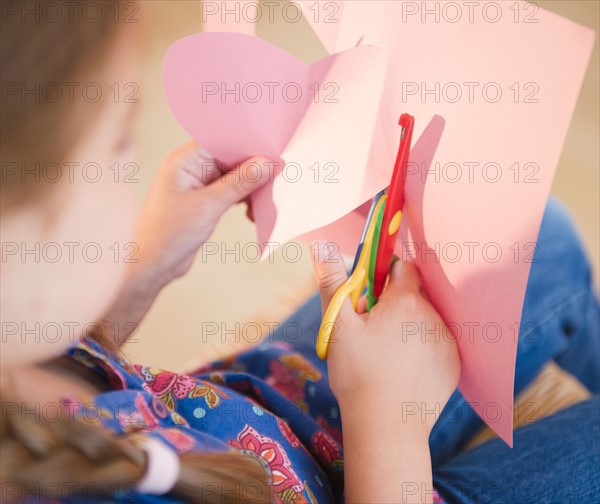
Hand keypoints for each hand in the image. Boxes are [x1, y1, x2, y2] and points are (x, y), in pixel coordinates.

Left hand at [132, 141, 270, 288]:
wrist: (153, 266)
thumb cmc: (169, 234)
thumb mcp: (209, 206)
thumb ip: (240, 182)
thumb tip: (267, 163)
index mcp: (184, 160)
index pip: (223, 141)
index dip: (248, 146)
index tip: (273, 154)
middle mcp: (190, 168)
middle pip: (230, 158)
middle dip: (253, 169)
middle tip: (275, 180)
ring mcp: (197, 185)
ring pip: (233, 177)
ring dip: (249, 188)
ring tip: (262, 202)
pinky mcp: (204, 202)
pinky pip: (230, 193)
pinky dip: (243, 200)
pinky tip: (252, 213)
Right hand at [311, 242, 459, 434]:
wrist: (386, 427)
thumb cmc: (357, 373)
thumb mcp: (338, 324)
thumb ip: (332, 280)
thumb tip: (322, 243)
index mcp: (405, 300)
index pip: (402, 268)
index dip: (384, 279)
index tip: (370, 298)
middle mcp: (433, 314)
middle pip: (414, 295)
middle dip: (395, 305)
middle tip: (373, 332)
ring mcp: (447, 340)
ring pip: (425, 319)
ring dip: (410, 327)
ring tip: (388, 355)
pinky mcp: (454, 364)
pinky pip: (437, 343)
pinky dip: (423, 349)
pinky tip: (405, 370)